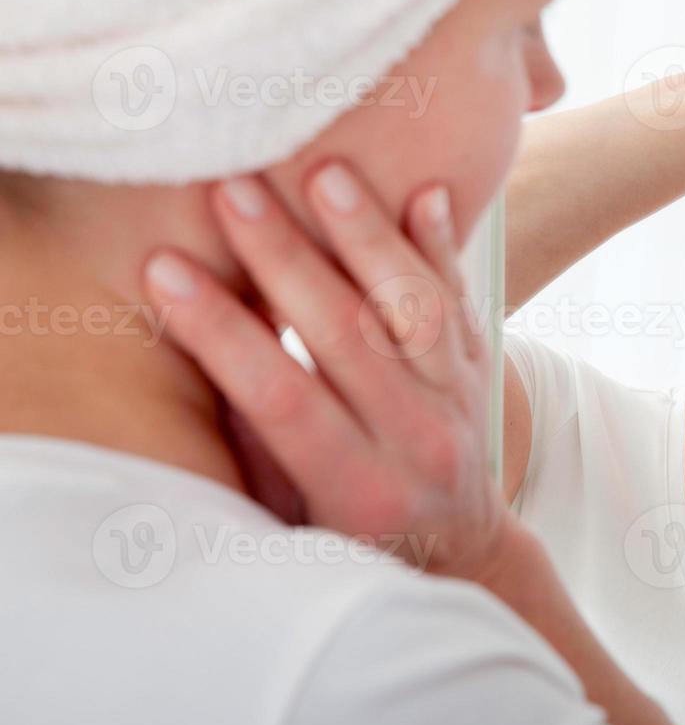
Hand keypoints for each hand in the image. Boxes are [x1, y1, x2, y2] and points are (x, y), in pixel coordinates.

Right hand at [139, 161, 512, 580]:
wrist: (459, 551)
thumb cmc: (342, 537)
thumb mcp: (288, 516)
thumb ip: (248, 445)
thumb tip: (175, 360)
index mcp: (358, 489)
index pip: (283, 397)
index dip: (223, 332)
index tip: (164, 269)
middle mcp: (419, 442)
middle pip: (349, 336)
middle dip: (285, 259)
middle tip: (232, 190)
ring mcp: (460, 402)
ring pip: (415, 308)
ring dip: (369, 236)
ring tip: (325, 172)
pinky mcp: (482, 370)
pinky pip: (462, 303)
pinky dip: (444, 249)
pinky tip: (427, 193)